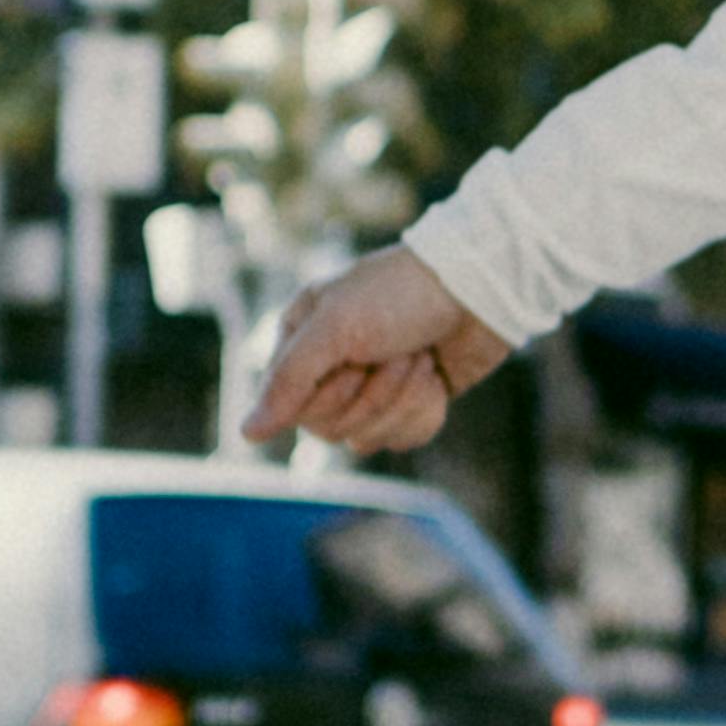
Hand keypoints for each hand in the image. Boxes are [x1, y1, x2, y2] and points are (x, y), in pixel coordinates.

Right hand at [247, 244, 509, 459]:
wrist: (479, 286)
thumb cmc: (401, 294)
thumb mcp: (335, 327)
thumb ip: (287, 381)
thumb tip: (246, 432)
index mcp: (302, 340)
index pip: (293, 407)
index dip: (330, 395)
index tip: (357, 361)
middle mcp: (331, 367)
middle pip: (329, 429)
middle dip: (374, 395)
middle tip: (399, 353)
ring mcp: (372, 387)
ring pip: (367, 439)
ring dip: (403, 400)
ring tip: (421, 358)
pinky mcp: (411, 403)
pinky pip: (404, 439)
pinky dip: (425, 411)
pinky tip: (436, 377)